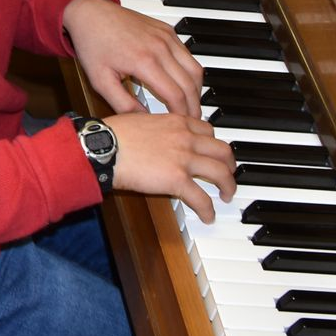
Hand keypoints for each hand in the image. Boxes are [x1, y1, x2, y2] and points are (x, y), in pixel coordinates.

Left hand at [64, 0, 203, 118]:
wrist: (90, 12)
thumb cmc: (93, 45)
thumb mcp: (100, 80)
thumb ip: (122, 104)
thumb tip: (143, 120)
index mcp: (144, 61)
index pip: (175, 95)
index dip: (182, 114)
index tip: (181, 124)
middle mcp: (160, 47)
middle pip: (190, 84)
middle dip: (194, 106)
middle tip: (191, 120)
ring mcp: (166, 37)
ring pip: (195, 68)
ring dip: (196, 89)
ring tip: (190, 104)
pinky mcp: (167, 30)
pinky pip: (187, 54)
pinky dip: (190, 71)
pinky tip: (183, 82)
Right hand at [106, 110, 235, 223]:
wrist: (105, 148)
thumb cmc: (113, 134)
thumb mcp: (139, 118)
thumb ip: (155, 125)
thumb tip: (154, 132)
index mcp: (176, 121)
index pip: (208, 129)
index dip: (214, 142)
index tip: (213, 151)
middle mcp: (185, 138)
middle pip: (222, 150)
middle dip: (230, 164)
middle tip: (228, 173)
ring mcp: (184, 159)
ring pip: (221, 173)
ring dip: (229, 186)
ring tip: (227, 195)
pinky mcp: (178, 180)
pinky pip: (202, 198)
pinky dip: (209, 210)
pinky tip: (208, 216)